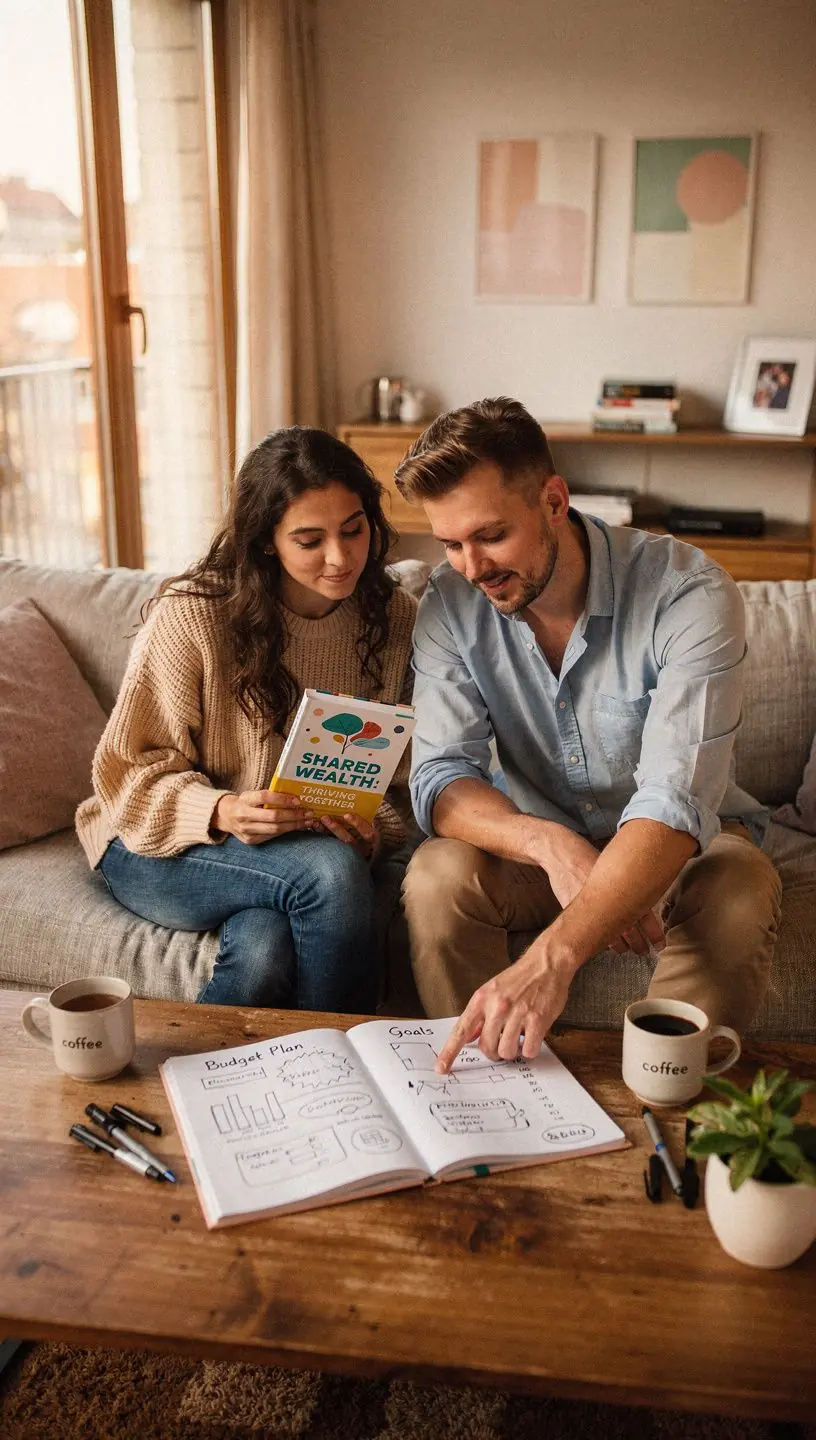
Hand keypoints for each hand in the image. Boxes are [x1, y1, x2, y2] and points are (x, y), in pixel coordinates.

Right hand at [211, 791, 317, 844]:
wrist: (226, 816)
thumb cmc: (245, 802)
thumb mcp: (252, 795)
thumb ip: (269, 795)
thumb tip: (295, 796)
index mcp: (245, 799)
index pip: (265, 797)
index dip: (282, 799)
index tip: (297, 800)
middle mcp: (243, 815)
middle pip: (273, 816)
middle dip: (293, 815)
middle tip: (308, 812)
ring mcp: (246, 830)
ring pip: (275, 829)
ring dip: (294, 825)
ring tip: (307, 821)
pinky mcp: (251, 840)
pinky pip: (272, 836)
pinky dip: (286, 831)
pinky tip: (297, 827)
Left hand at [314, 812, 378, 860]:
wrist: (368, 848)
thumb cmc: (370, 831)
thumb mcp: (372, 826)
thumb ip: (366, 818)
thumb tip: (359, 800)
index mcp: (371, 839)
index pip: (367, 832)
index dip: (357, 823)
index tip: (346, 815)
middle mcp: (361, 848)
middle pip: (348, 840)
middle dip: (336, 828)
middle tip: (324, 818)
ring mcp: (351, 852)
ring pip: (337, 845)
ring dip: (326, 832)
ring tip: (316, 823)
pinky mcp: (340, 853)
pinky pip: (330, 846)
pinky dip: (322, 836)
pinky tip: (315, 828)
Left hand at [435, 939, 577, 1072]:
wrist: (546, 963)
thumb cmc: (518, 979)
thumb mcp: (491, 991)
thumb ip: (480, 1015)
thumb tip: (468, 1038)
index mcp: (481, 999)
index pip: (461, 1030)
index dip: (450, 1052)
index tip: (441, 1068)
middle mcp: (497, 1006)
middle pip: (486, 1048)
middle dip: (494, 1052)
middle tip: (502, 1042)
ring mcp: (518, 1013)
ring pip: (506, 1052)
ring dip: (513, 1051)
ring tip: (519, 1037)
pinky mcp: (538, 1020)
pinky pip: (529, 1050)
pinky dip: (530, 1049)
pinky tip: (532, 1037)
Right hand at [527, 825, 663, 957]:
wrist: (563, 855)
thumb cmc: (590, 859)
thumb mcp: (612, 869)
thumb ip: (627, 887)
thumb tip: (643, 901)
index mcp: (625, 890)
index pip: (646, 918)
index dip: (654, 934)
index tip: (660, 945)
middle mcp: (611, 902)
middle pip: (630, 931)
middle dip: (639, 944)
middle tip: (644, 951)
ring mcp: (593, 910)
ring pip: (612, 936)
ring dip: (621, 946)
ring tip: (627, 950)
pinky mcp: (577, 914)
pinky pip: (592, 933)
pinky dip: (601, 940)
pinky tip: (606, 944)